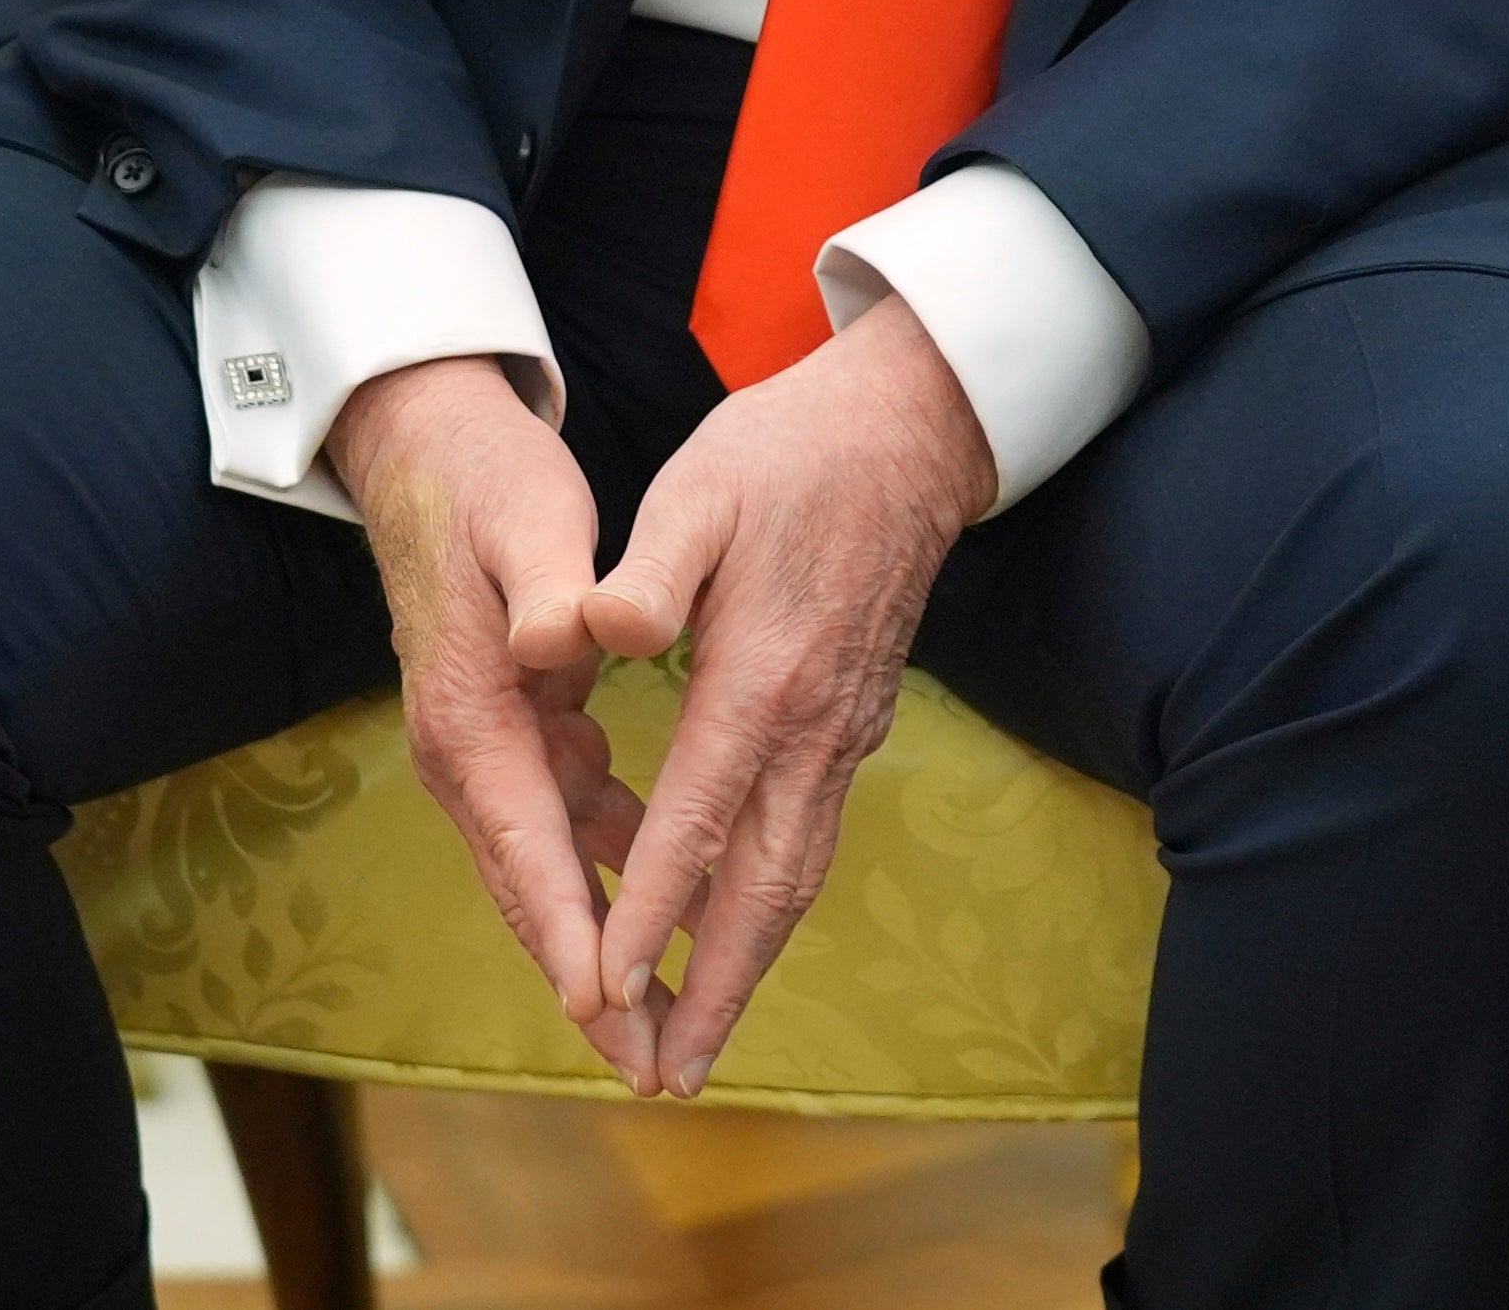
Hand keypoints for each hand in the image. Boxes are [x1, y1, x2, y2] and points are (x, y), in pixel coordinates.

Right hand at [327, 355, 647, 1073]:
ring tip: (664, 1026)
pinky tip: (670, 894)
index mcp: (470, 716)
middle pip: (533, 891)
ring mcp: (488, 747)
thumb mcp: (527, 518)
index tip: (611, 1006)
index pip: (527, 845)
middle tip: (651, 1066)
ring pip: (551, 870)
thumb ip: (547, 585)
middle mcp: (467, 752)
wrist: (430, 447)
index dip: (571, 929)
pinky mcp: (516, 728)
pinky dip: (613, 864)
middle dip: (591, 983)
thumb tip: (560, 638)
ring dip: (605, 943)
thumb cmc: (486, 481)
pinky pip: (567, 822)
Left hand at [576, 298, 998, 1095]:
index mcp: (762, 675)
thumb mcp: (703, 485)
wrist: (913, 432)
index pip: (697, 816)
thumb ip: (651, 566)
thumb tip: (594, 625)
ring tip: (698, 1045)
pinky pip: (810, 841)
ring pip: (796, 877)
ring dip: (746, 967)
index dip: (651, 909)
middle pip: (763, 887)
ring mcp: (845, 732)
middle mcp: (813, 725)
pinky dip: (770, 910)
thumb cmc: (792, 451)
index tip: (606, 988)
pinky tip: (738, 938)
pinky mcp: (855, 725)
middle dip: (712, 989)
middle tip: (666, 1076)